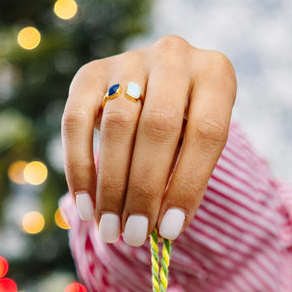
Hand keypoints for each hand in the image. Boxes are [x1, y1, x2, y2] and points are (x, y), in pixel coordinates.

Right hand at [61, 35, 235, 244]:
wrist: (157, 89)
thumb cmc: (188, 130)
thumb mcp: (199, 148)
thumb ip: (185, 179)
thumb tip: (161, 230)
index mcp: (216, 74)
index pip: (207, 133)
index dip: (187, 185)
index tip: (169, 230)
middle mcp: (174, 56)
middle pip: (159, 127)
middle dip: (144, 190)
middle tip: (135, 235)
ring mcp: (130, 59)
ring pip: (117, 125)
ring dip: (111, 186)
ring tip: (111, 229)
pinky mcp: (90, 72)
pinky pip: (76, 121)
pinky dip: (78, 168)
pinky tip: (86, 207)